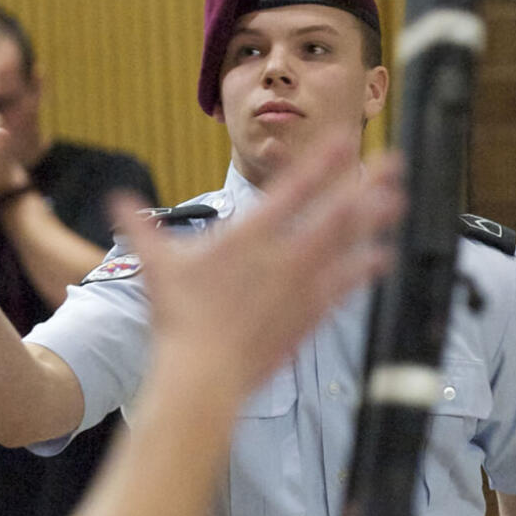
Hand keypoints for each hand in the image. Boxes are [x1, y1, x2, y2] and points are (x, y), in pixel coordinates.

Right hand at [117, 149, 403, 396]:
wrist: (203, 373)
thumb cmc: (179, 319)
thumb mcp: (157, 266)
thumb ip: (140, 228)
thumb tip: (118, 201)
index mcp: (248, 238)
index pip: (292, 191)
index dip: (322, 163)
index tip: (347, 141)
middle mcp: (283, 257)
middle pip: (334, 214)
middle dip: (366, 185)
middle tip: (395, 162)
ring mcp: (300, 287)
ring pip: (346, 246)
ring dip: (374, 221)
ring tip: (398, 200)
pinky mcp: (308, 316)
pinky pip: (344, 286)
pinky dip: (365, 269)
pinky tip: (382, 257)